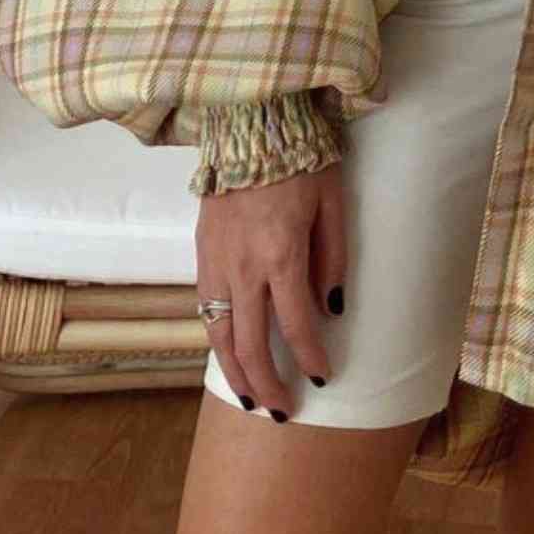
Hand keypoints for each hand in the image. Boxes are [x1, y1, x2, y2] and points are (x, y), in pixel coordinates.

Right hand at [195, 162, 346, 414]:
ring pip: (218, 333)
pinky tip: (228, 351)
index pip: (296, 326)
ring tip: (250, 398)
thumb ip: (333, 259)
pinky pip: (205, 308)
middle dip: (269, 384)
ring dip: (235, 371)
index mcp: (281, 255)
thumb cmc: (302, 160)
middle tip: (284, 410)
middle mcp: (242, 267)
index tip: (322, 376)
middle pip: (251, 343)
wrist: (251, 123)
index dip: (310, 358)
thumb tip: (331, 309)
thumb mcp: (333, 204)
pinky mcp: (201, 251)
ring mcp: (215, 261)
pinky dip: (216, 338)